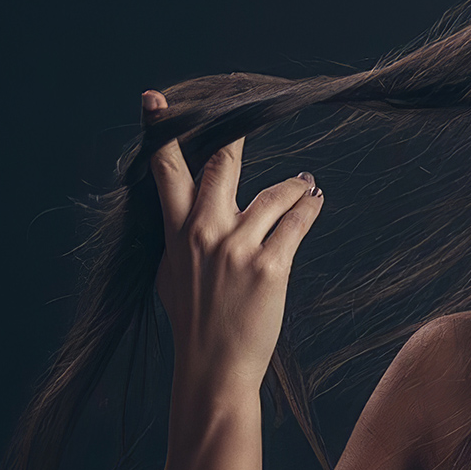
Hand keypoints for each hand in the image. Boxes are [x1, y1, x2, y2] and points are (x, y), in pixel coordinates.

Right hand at [145, 89, 324, 397]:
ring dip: (294, 186)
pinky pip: (297, 222)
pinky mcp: (270, 267)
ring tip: (304, 185)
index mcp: (175, 232)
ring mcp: (237, 249)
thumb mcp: (172, 273)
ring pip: (274, 194)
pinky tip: (314, 201)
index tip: (155, 100)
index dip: (161, 132)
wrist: (213, 368)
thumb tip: (184, 206)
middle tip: (251, 114)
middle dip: (237, 137)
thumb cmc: (194, 320)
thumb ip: (178, 235)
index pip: (164, 171)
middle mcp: (203, 234)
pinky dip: (309, 207)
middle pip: (222, 165)